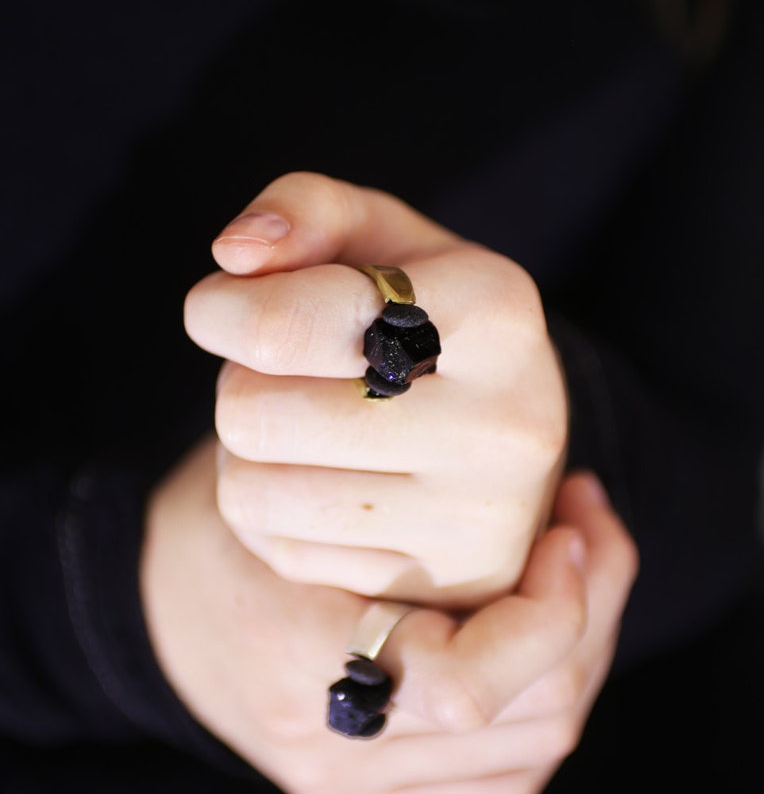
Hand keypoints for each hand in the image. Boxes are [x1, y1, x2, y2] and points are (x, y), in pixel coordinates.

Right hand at [141, 443, 637, 793]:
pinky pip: (508, 776)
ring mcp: (358, 785)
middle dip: (593, 608)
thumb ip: (396, 499)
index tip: (565, 526)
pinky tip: (543, 630)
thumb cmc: (219, 524)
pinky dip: (547, 702)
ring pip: (538, 746)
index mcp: (298, 664)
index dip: (547, 608)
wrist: (154, 611)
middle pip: (533, 715)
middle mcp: (335, 748)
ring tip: (580, 563)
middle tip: (590, 522)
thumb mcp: (285, 482)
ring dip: (583, 648)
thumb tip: (536, 478)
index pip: (466, 686)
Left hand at [184, 172, 568, 606]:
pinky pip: (278, 550)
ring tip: (301, 426)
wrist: (511, 433)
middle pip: (254, 413)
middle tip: (280, 374)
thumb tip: (233, 253)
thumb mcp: (388, 241)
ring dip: (247, 452)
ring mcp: (477, 519)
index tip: (221, 307)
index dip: (222, 309)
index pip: (290, 324)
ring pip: (252, 491)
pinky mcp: (441, 582)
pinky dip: (272, 512)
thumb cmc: (431, 320)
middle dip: (239, 382)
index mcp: (496, 310)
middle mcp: (504, 423)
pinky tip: (322, 481)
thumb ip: (308, 210)